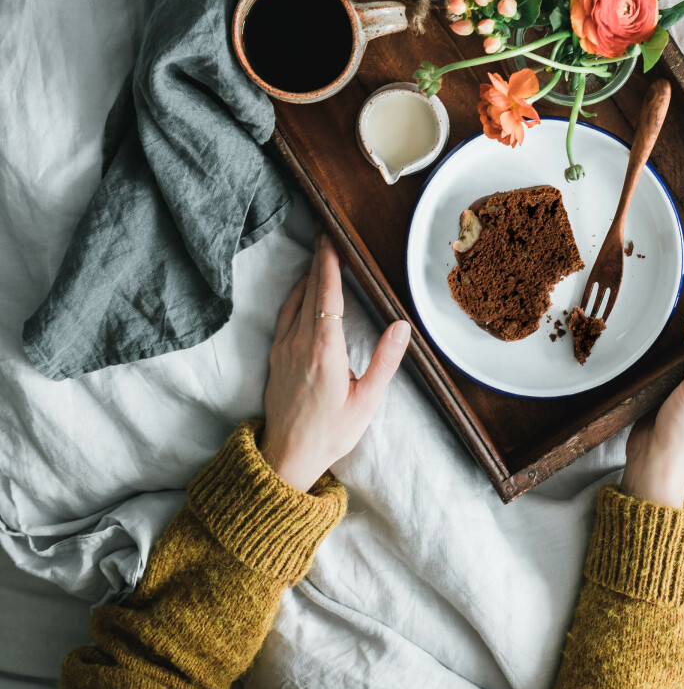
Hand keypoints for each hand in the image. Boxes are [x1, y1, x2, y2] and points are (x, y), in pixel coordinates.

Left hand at [259, 231, 411, 490]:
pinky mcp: (276, 356)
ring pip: (295, 299)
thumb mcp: (367, 401)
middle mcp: (299, 343)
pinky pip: (285, 314)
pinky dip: (296, 294)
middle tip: (327, 231)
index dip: (330, 263)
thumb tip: (402, 326)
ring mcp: (284, 348)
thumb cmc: (331, 433)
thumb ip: (386, 361)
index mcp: (324, 350)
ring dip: (307, 274)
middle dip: (319, 259)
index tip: (333, 238)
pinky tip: (302, 290)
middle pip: (309, 289)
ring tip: (319, 254)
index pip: (327, 294)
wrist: (287, 457)